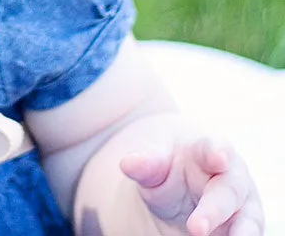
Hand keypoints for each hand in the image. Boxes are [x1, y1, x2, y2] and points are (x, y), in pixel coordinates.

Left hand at [120, 137, 263, 234]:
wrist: (181, 185)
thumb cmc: (169, 167)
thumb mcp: (155, 162)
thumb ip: (145, 162)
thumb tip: (126, 163)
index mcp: (209, 150)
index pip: (214, 148)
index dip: (216, 152)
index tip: (218, 157)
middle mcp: (233, 178)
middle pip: (228, 193)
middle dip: (214, 210)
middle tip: (195, 229)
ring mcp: (243, 206)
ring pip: (248, 221)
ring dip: (241, 233)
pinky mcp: (245, 228)